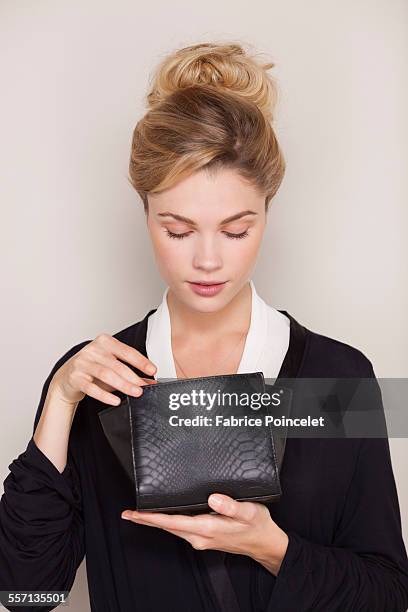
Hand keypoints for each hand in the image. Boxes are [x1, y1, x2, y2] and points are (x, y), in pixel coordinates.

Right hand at [50, 333, 157, 406]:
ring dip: (123, 385)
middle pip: (117, 364)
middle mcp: (92, 350)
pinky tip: (115, 401)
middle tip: (144, 387)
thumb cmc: (93, 369)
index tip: (152, 370)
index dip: (141, 361)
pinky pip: (91, 387)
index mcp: (105, 342)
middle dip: (133, 377)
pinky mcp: (74, 377)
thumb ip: (130, 373)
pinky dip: (105, 395)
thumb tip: (149, 381)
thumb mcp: (112, 367)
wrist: (66, 377)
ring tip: (135, 393)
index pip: (126, 351)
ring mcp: (82, 363)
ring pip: (106, 374)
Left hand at [121, 493, 288, 575]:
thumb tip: (213, 498)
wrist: (265, 543)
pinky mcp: (205, 537)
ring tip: (140, 514)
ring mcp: (202, 539)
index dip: (152, 517)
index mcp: (208, 528)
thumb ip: (231, 506)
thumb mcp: (250, 512)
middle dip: (147, 520)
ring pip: (173, 529)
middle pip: (167, 527)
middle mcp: (201, 537)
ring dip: (156, 522)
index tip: (135, 514)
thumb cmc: (258, 526)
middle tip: (128, 513)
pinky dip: (168, 522)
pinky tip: (164, 517)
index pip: (173, 522)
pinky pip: (180, 529)